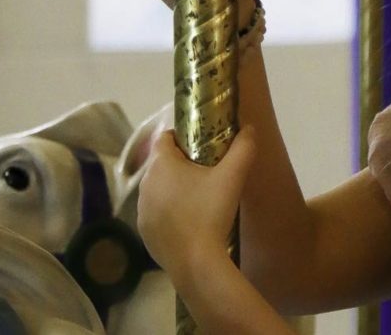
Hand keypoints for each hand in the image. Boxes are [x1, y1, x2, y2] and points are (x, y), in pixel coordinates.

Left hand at [137, 127, 256, 275]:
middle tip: (207, 174)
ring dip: (174, 189)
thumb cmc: (211, 213)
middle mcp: (145, 183)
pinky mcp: (144, 231)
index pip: (164, 138)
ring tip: (199, 200)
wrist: (195, 262)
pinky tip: (189, 223)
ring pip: (158, 189)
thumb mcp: (232, 178)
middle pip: (162, 164)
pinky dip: (169, 212)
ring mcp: (141, 209)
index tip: (200, 146)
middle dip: (181, 164)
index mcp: (161, 164)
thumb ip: (243, 148)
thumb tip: (249, 128)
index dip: (181, 137)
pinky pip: (156, 212)